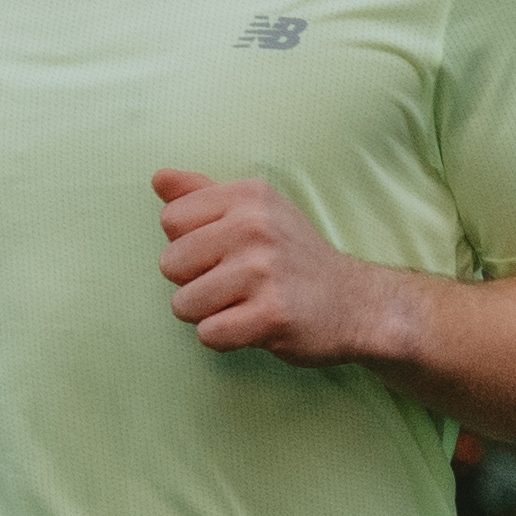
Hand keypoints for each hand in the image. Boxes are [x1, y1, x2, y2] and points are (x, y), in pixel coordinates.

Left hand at [154, 167, 416, 369]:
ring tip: (244, 304)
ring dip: (208, 314)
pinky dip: (225, 338)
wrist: (357, 303)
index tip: (225, 252)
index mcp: (249, 196)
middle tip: (236, 284)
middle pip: (170, 264)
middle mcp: (256, 227)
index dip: (190, 244)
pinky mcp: (271, 314)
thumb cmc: (295, 257)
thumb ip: (203, 194)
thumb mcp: (257, 211)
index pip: (171, 220)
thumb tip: (158, 177)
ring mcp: (264, 271)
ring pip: (183, 304)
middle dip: (195, 282)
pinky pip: (208, 334)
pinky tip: (253, 325)